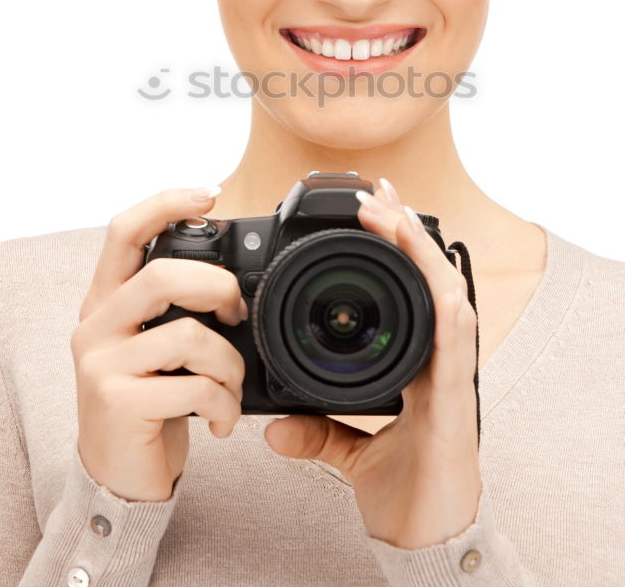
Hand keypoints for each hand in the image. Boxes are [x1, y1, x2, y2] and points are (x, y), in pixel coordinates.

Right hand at [71, 185, 247, 501]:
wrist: (118, 475)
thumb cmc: (149, 399)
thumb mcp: (154, 345)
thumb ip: (176, 308)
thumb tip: (236, 281)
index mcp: (107, 300)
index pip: (124, 231)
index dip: (165, 203)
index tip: (210, 193)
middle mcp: (96, 325)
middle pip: (160, 275)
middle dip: (217, 287)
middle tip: (237, 312)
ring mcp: (102, 365)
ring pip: (187, 335)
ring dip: (229, 364)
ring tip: (231, 386)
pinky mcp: (118, 404)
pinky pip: (193, 387)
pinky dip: (223, 403)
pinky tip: (220, 419)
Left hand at [264, 179, 481, 548]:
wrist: (426, 541)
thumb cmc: (403, 491)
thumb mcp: (347, 452)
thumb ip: (317, 432)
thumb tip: (275, 427)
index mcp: (416, 364)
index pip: (410, 291)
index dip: (395, 249)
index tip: (370, 209)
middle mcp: (437, 361)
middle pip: (431, 280)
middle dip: (408, 232)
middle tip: (380, 191)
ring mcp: (451, 377)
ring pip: (448, 298)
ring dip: (423, 254)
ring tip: (395, 215)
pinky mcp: (455, 403)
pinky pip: (457, 346)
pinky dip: (448, 308)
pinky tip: (436, 280)